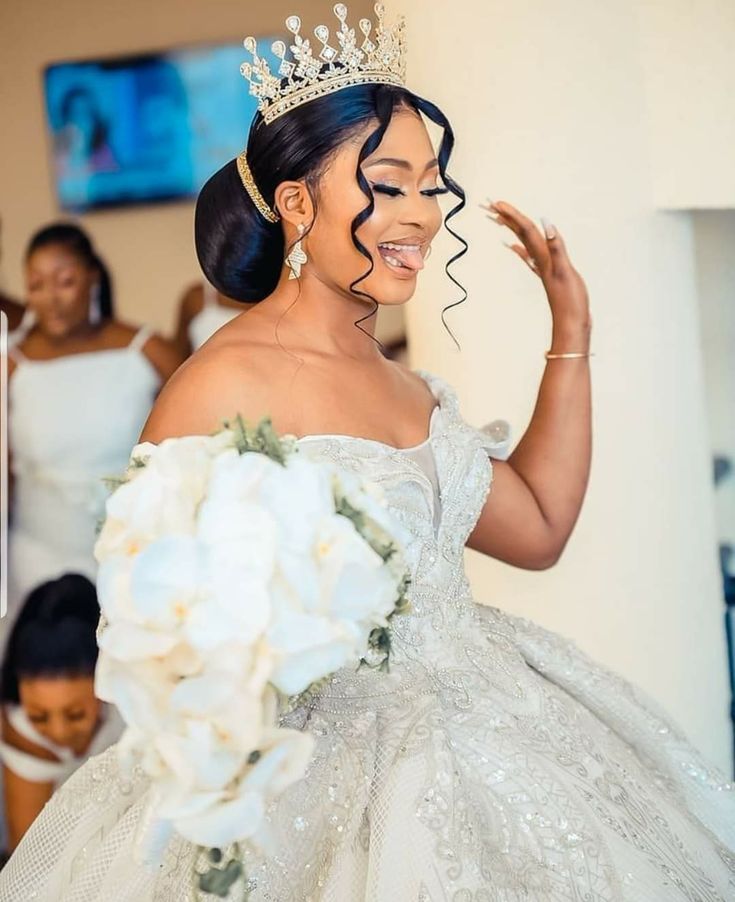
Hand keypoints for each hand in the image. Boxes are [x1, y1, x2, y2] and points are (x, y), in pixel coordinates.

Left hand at [481, 200, 589, 329]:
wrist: (571, 325)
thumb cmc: (570, 301)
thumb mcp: (564, 272)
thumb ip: (556, 247)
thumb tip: (545, 222)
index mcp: (543, 256)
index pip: (525, 229)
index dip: (512, 215)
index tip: (495, 202)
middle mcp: (540, 259)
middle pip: (520, 233)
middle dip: (504, 217)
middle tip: (487, 203)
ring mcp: (543, 267)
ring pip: (523, 242)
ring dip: (511, 228)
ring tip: (497, 217)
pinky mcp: (548, 275)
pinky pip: (531, 257)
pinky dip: (521, 249)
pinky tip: (513, 246)